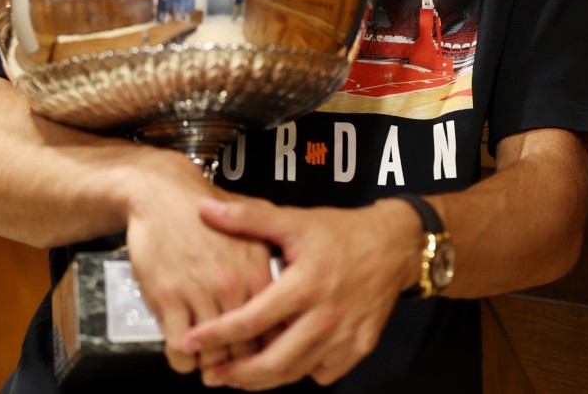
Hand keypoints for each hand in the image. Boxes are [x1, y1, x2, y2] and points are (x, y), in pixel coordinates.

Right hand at [120, 155, 275, 373]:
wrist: (160, 193)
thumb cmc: (203, 211)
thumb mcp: (250, 228)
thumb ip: (268, 261)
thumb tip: (291, 291)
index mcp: (256, 269)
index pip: (276, 327)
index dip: (272, 348)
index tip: (264, 354)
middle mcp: (232, 284)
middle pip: (247, 348)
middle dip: (242, 365)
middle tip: (235, 366)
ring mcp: (200, 293)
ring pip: (214, 355)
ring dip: (212, 366)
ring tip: (210, 360)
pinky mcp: (168, 298)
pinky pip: (181, 350)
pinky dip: (184, 360)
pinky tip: (185, 352)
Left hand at [185, 197, 420, 388]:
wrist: (395, 245)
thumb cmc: (342, 233)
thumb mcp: (294, 220)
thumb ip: (248, 218)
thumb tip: (206, 210)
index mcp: (306, 283)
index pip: (252, 319)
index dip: (217, 334)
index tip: (192, 341)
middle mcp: (326, 315)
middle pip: (273, 361)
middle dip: (236, 373)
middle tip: (212, 372)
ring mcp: (345, 336)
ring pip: (295, 373)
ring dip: (262, 380)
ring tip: (236, 376)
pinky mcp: (359, 348)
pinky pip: (321, 374)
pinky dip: (299, 373)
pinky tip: (283, 363)